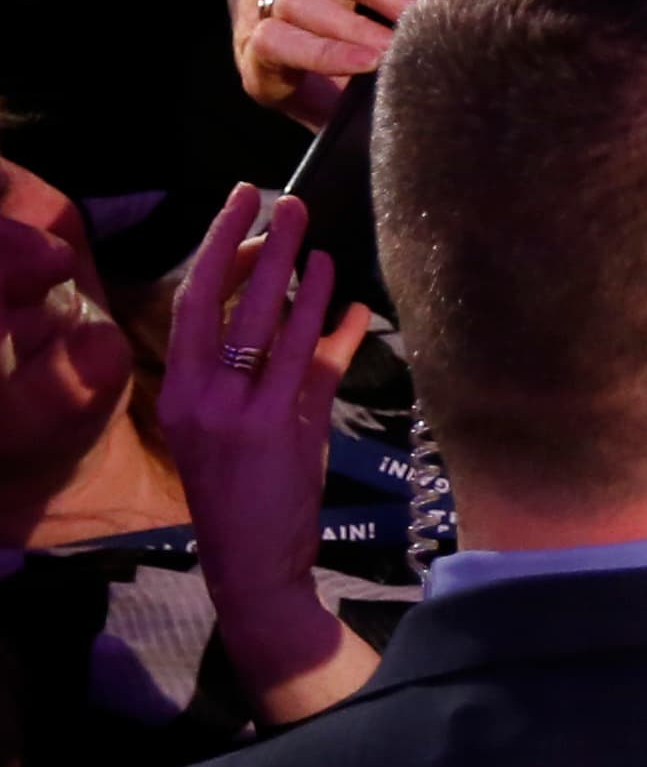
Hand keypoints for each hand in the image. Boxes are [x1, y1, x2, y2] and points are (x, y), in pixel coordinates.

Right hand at [157, 187, 368, 715]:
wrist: (252, 564)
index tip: (241, 207)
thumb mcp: (244, 425)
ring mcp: (238, 412)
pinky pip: (309, 358)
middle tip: (288, 202)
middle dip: (257, 245)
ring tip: (320, 239)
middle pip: (226, 301)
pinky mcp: (280, 428)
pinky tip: (348, 298)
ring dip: (298, 274)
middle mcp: (199, 399)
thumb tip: (322, 306)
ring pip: (269, 323)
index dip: (216, 250)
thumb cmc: (249, 490)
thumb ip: (280, 367)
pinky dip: (331, 322)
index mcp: (178, 394)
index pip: (191, 305)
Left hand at [235, 0, 417, 124]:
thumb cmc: (310, 88)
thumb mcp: (314, 115)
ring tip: (413, 10)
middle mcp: (264, 10)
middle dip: (355, 24)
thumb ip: (341, 116)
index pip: (279, 44)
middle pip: (299, 3)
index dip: (323, 52)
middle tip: (403, 43)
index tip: (371, 66)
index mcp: (259, 60)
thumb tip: (386, 129)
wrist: (276, 41)